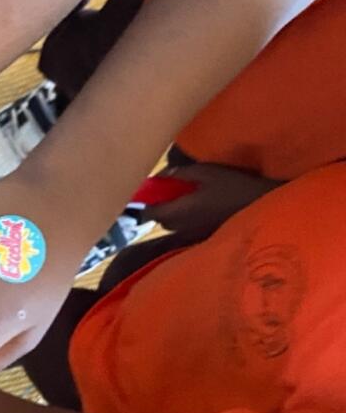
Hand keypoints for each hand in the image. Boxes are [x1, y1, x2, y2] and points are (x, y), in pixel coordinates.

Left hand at [143, 164, 282, 239]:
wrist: (265, 208)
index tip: (151, 194)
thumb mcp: (208, 173)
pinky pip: (188, 233)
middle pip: (162, 222)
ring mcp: (194, 236)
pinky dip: (187, 224)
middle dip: (162, 210)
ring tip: (186, 203)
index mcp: (180, 211)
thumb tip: (162, 174)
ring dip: (174, 218)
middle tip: (170, 195)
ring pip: (174, 229)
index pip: (151, 213)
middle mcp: (183, 228)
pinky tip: (200, 213)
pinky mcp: (206, 239)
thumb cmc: (235, 187)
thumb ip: (182, 174)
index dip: (148, 204)